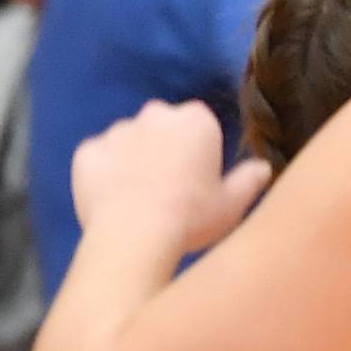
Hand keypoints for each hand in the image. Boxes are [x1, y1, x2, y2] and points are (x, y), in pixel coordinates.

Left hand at [71, 100, 270, 256]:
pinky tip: (109, 200)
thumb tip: (264, 168)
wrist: (134, 236)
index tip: (196, 182)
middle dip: (163, 148)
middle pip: (162, 127)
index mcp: (196, 119)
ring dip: (131, 159)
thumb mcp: (231, 206)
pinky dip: (101, 173)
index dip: (197, 152)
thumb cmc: (190, 218)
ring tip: (135, 200)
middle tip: (166, 190)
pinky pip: (96, 158)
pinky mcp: (87, 151)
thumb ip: (249, 181)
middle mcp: (157, 114)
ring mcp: (119, 130)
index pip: (198, 125)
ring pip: (128, 141)